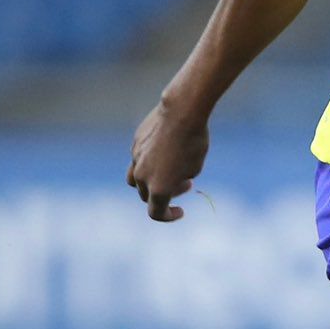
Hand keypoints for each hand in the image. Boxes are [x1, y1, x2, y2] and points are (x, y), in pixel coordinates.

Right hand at [127, 101, 210, 221]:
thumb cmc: (194, 142)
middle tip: (186, 182)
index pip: (156, 213)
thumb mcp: (195, 167)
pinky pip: (139, 158)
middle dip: (166, 193)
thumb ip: (179, 180)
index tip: (180, 211)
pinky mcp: (135, 144)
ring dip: (149, 181)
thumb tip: (171, 179)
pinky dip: (150, 160)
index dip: (169, 216)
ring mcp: (135, 159)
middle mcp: (142, 176)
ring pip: (135, 179)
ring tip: (168, 170)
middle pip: (147, 195)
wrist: (182, 112)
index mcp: (158, 188)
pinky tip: (167, 147)